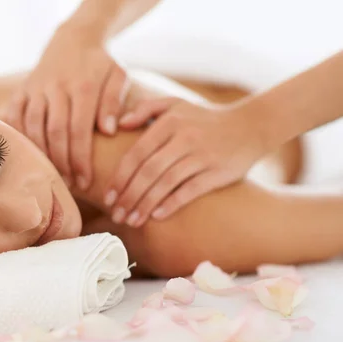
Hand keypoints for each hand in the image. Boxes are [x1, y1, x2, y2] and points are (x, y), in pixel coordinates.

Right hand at [2, 24, 127, 189]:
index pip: (80, 130)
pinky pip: (15, 118)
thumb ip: (114, 102)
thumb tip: (109, 131)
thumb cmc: (100, 65)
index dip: (81, 159)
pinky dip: (19, 139)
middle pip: (55, 132)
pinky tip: (28, 158)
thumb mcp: (117, 76)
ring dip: (42, 155)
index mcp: (83, 86)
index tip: (85, 181)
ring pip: (33, 127)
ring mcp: (36, 88)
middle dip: (62, 163)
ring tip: (51, 176)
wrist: (73, 39)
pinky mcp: (22, 90)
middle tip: (69, 185)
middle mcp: (56, 87)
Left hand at [104, 97, 267, 226]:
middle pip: (148, 172)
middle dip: (128, 196)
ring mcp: (202, 155)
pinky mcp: (218, 171)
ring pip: (166, 183)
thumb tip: (119, 124)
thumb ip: (146, 109)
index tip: (107, 197)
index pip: (136, 154)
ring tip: (131, 221)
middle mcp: (184, 138)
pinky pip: (190, 190)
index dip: (119, 178)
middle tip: (115, 214)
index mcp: (169, 122)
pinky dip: (172, 203)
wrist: (251, 125)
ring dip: (145, 204)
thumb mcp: (176, 104)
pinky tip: (157, 216)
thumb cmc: (205, 118)